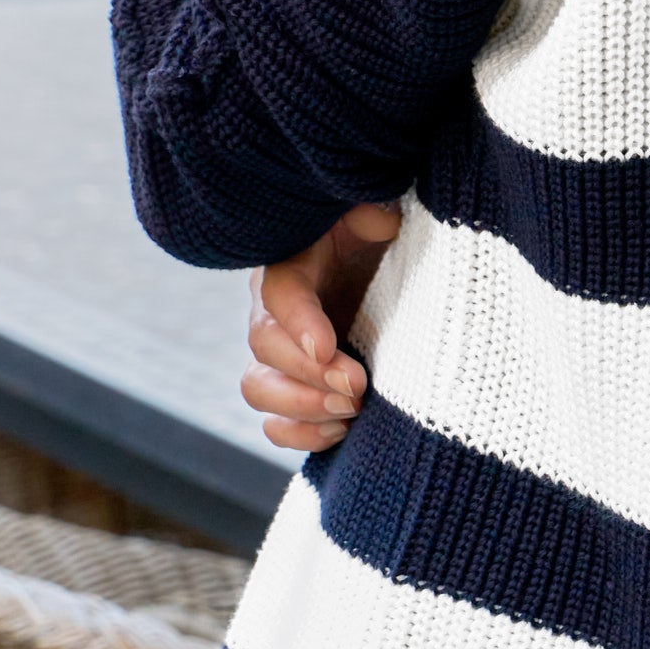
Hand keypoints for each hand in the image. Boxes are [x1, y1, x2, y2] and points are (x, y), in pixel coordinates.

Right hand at [241, 202, 402, 449]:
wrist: (391, 276)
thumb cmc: (382, 241)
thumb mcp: (381, 217)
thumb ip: (375, 213)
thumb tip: (378, 221)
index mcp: (294, 262)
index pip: (281, 291)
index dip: (298, 322)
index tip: (327, 347)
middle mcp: (276, 310)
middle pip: (264, 346)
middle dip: (310, 373)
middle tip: (358, 385)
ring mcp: (280, 354)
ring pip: (258, 388)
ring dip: (302, 408)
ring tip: (351, 410)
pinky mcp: (295, 388)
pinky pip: (274, 422)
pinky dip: (300, 434)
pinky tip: (341, 430)